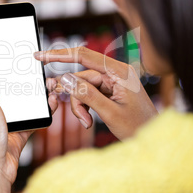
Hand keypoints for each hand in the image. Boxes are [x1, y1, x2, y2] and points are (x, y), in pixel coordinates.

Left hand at [0, 47, 58, 192]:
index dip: (7, 64)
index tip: (20, 53)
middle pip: (16, 88)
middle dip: (30, 80)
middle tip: (43, 72)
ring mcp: (10, 118)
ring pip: (28, 102)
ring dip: (40, 94)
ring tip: (52, 87)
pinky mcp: (21, 130)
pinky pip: (35, 117)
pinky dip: (45, 111)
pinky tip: (52, 103)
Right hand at [34, 46, 157, 139]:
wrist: (152, 138)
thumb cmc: (138, 126)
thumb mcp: (109, 112)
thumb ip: (86, 94)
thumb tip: (65, 78)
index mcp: (119, 71)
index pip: (84, 55)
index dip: (59, 55)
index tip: (40, 56)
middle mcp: (115, 72)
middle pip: (81, 77)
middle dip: (76, 98)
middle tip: (82, 118)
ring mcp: (112, 81)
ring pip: (82, 87)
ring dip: (80, 105)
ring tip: (87, 121)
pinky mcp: (109, 89)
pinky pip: (87, 93)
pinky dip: (85, 106)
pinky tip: (90, 119)